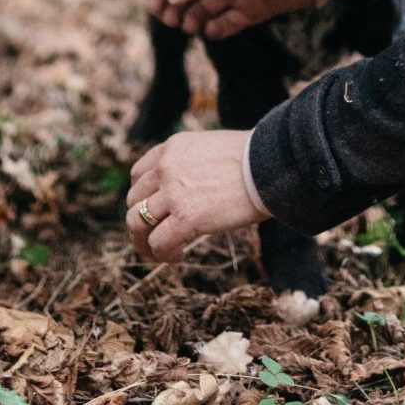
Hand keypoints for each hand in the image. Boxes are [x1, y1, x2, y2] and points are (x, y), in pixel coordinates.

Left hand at [125, 130, 262, 261]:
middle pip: (134, 200)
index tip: (154, 212)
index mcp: (172, 148)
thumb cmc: (253, 160)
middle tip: (155, 237)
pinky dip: (162, 254)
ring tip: (161, 251)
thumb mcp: (211, 149)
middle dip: (141, 222)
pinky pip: (157, 242)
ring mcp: (173, 192)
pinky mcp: (185, 217)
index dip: (142, 198)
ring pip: (136, 222)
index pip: (138, 175)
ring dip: (144, 241)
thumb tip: (189, 189)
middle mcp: (166, 166)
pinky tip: (177, 256)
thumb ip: (191, 164)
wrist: (271, 168)